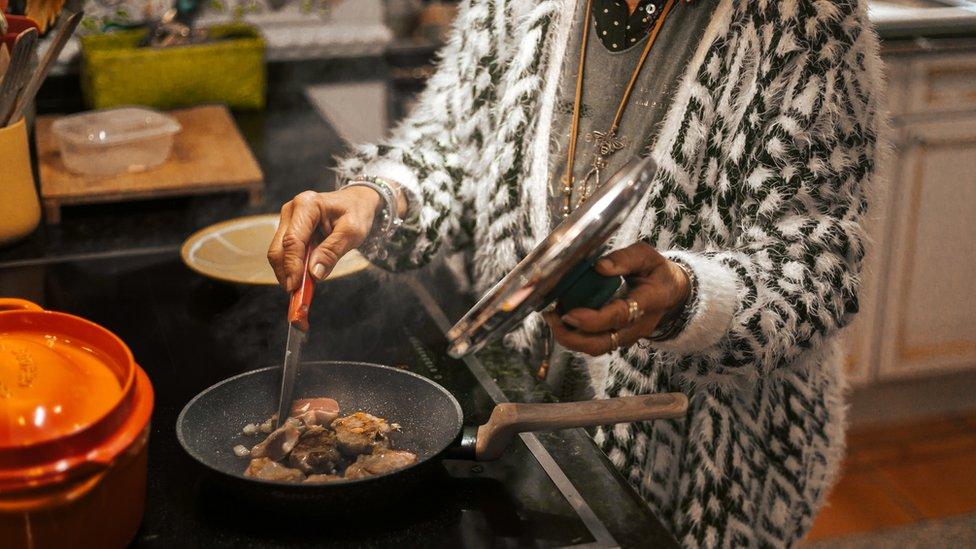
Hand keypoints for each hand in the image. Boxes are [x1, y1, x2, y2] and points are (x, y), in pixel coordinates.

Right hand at [267, 187, 381, 290]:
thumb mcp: (352, 232)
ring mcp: (288, 219)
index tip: (295, 287)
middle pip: (279, 248)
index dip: (291, 266)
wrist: (356, 202)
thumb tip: (314, 274)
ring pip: (278, 253)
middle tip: (298, 296)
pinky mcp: (288, 229)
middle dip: (286, 274)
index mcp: (307, 205)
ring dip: (288, 273)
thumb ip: (332, 251)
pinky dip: (292, 268)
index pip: (292, 240)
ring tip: (302, 291)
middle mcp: (292, 210)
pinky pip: (285, 253)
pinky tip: (303, 279)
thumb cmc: (356, 213)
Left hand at [543, 242, 689, 355]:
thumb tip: (599, 266)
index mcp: (649, 302)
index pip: (620, 317)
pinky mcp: (619, 339)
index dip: (592, 319)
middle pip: (602, 343)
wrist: (672, 293)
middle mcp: (639, 325)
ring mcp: (629, 336)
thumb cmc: (656, 272)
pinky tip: (563, 319)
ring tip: (553, 316)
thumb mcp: (647, 256)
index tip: (568, 313)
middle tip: (551, 316)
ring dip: (570, 338)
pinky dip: (576, 336)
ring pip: (596, 348)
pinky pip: (595, 345)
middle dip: (571, 336)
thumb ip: (625, 258)